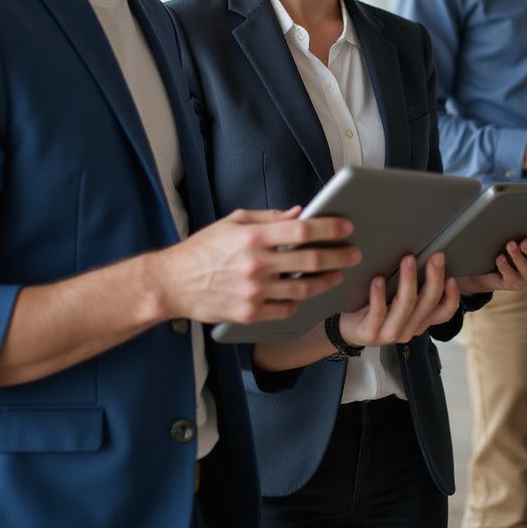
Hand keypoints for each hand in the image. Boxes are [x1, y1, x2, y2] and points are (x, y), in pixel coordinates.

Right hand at [152, 207, 359, 324]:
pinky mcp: (249, 314)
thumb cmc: (202, 249)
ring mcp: (253, 292)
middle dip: (338, 256)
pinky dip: (298, 300)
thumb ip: (268, 218)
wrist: (172, 284)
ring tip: (337, 275)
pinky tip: (304, 293)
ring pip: (303, 288)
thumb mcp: (233, 222)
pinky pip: (285, 308)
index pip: (302, 230)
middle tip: (354, 253)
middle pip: (310, 260)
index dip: (329, 228)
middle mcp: (256, 264)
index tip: (346, 227)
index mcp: (253, 236)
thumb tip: (299, 214)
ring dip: (326, 281)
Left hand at [338, 253, 460, 346]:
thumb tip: (424, 255)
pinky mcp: (370, 333)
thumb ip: (412, 286)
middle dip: (434, 277)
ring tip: (408, 260)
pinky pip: (378, 312)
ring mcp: (390, 333)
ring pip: (406, 306)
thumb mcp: (397, 299)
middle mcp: (409, 329)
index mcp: (419, 320)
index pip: (444, 313)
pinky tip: (378, 279)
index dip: (452, 296)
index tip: (452, 276)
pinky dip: (379, 295)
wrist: (346, 328)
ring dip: (408, 281)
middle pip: (428, 303)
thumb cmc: (374, 307)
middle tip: (435, 256)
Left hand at [456, 225, 526, 293]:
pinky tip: (500, 258)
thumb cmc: (500, 245)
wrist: (486, 267)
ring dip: (518, 257)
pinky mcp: (515, 284)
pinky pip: (512, 278)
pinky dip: (506, 267)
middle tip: (524, 242)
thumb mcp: (507, 234)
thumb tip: (509, 210)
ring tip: (510, 245)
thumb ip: (513, 227)